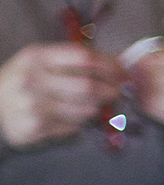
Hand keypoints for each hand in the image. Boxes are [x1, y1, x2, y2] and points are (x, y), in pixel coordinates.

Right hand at [0, 43, 119, 147]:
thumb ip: (71, 59)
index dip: (109, 64)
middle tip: (118, 91)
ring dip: (96, 107)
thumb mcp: (37, 62)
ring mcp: (32, 106)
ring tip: (94, 104)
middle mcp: (32, 80)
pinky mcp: (34, 128)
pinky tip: (73, 117)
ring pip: (84, 109)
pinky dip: (79, 122)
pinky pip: (72, 126)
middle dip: (110, 89)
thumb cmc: (20, 82)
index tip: (123, 70)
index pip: (83, 57)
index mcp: (35, 57)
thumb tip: (117, 63)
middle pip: (87, 85)